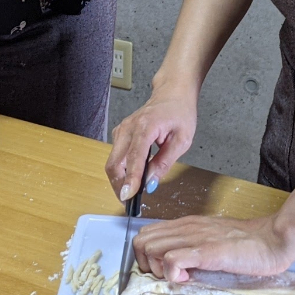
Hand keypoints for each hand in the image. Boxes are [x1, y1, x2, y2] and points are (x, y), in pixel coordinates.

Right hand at [105, 80, 197, 200]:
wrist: (172, 92)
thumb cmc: (180, 112)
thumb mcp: (182, 139)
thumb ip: (165, 162)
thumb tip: (151, 183)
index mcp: (145, 127)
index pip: (133, 159)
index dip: (130, 180)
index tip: (128, 197)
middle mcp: (128, 127)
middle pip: (114, 163)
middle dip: (119, 185)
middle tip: (129, 202)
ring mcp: (122, 129)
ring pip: (112, 161)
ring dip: (118, 179)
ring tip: (131, 193)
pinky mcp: (120, 133)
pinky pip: (115, 156)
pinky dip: (120, 170)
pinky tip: (131, 177)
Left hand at [131, 214, 294, 283]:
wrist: (272, 239)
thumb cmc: (247, 243)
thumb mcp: (212, 241)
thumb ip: (194, 249)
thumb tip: (177, 268)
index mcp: (187, 224)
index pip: (146, 234)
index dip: (146, 256)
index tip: (162, 270)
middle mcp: (186, 227)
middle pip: (141, 241)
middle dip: (146, 264)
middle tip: (167, 276)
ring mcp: (195, 238)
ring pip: (150, 247)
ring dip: (157, 269)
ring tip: (178, 277)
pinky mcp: (206, 251)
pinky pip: (171, 260)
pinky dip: (172, 274)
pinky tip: (188, 279)